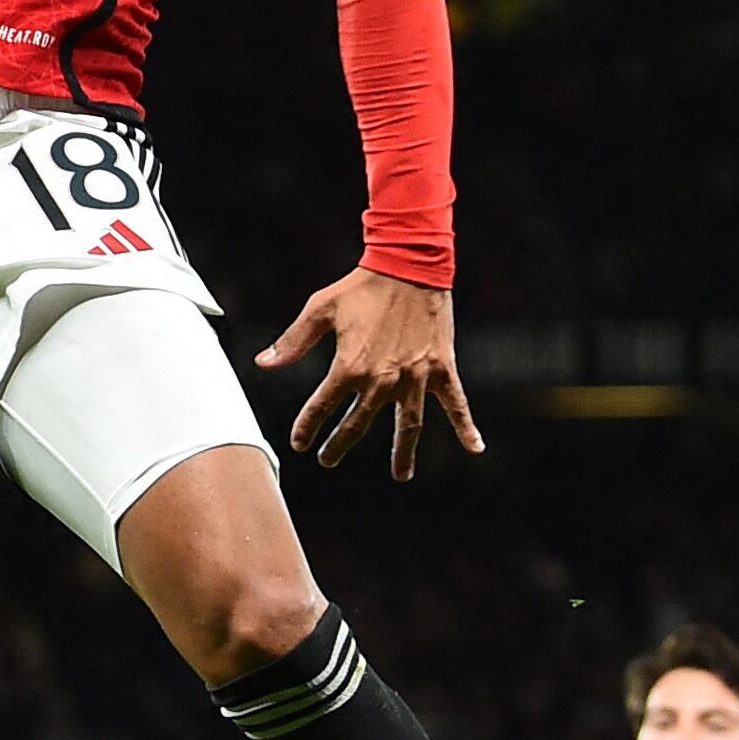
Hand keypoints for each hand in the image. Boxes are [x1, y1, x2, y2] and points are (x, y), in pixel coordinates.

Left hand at [256, 265, 484, 478]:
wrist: (409, 265)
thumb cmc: (362, 286)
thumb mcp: (319, 309)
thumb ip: (293, 341)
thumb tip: (263, 363)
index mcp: (350, 366)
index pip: (321, 406)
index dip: (308, 426)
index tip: (300, 441)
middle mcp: (383, 379)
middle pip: (358, 423)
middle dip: (340, 444)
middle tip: (328, 459)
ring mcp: (415, 377)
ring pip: (408, 425)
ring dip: (404, 452)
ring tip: (401, 474)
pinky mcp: (441, 368)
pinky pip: (456, 403)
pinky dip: (466, 425)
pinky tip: (475, 447)